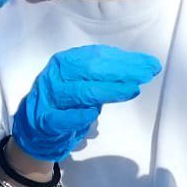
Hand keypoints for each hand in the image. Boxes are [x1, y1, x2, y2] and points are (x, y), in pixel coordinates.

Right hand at [12, 45, 161, 161]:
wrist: (36, 129)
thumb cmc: (68, 102)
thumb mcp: (86, 82)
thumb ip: (110, 74)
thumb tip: (147, 65)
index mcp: (65, 62)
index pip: (97, 56)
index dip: (125, 59)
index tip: (150, 64)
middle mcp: (55, 76)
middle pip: (90, 70)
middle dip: (121, 71)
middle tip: (147, 75)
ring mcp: (48, 98)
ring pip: (80, 92)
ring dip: (108, 90)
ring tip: (133, 90)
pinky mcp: (44, 121)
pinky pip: (61, 118)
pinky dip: (76, 116)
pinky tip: (92, 114)